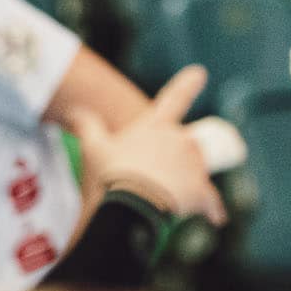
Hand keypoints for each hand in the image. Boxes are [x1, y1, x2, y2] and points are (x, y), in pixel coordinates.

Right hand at [69, 65, 226, 225]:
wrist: (131, 205)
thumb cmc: (111, 174)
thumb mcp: (94, 148)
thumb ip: (87, 126)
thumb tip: (75, 112)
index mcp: (157, 126)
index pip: (175, 98)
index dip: (188, 84)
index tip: (201, 72)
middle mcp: (181, 140)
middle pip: (185, 147)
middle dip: (174, 162)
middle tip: (152, 181)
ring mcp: (195, 165)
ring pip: (197, 171)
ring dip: (188, 183)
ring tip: (164, 200)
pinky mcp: (203, 190)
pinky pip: (212, 201)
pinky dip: (213, 209)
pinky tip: (215, 218)